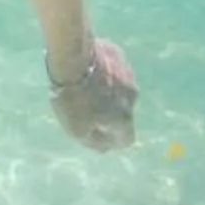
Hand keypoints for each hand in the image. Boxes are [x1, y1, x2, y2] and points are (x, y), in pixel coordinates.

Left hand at [48, 37, 136, 151]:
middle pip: (122, 112)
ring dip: (107, 90)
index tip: (96, 133)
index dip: (112, 140)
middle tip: (85, 105)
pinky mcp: (119, 56)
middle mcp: (132, 98)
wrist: (72, 58)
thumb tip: (106, 148)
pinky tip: (86, 67)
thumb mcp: (77, 130)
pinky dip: (104, 72)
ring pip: (119, 89)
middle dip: (108, 112)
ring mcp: (128, 74)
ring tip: (84, 84)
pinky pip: (114, 69)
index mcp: (124, 118)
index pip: (126, 139)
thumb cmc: (73, 98)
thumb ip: (94, 142)